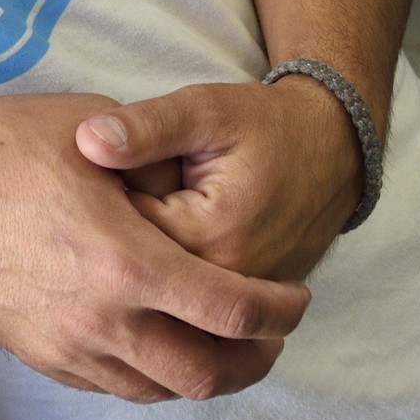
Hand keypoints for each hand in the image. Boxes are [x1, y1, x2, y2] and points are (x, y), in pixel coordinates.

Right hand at [0, 90, 309, 403]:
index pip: (231, 310)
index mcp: (127, 261)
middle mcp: (105, 319)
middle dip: (253, 359)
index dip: (278, 310)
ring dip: (204, 371)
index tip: (295, 298)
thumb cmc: (8, 146)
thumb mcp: (96, 132)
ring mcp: (71, 347)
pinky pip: (115, 386)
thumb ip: (154, 168)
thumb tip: (191, 191)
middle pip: (207, 373)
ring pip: (162, 389)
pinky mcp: (44, 356)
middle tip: (269, 333)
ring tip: (220, 341)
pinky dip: (150, 372)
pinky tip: (157, 339)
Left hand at [74, 78, 363, 282]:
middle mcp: (225, 284)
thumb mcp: (203, 109)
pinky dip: (170, 269)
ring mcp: (239, 304)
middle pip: (140, 271)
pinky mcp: (246, 309)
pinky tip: (165, 231)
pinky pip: (190, 300)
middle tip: (127, 187)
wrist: (332, 152)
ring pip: (164, 289)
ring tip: (148, 207)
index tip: (105, 170)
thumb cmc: (263, 125)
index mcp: (208, 237)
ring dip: (144, 254)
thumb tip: (87, 142)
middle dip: (120, 231)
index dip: (101, 200)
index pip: (121, 235)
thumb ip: (145, 127)